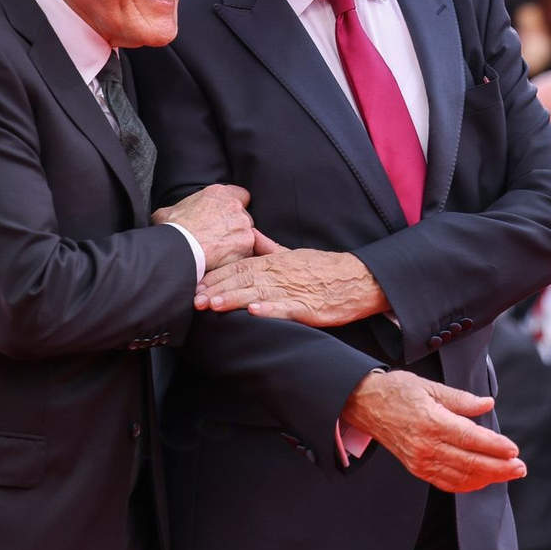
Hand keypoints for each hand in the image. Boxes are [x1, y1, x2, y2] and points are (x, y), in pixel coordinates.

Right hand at [152, 184, 259, 271]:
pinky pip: (247, 253)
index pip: (240, 195)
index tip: (227, 217)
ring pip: (247, 235)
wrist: (180, 248)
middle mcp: (235, 206)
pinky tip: (224, 263)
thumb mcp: (167, 212)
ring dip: (238, 244)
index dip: (235, 206)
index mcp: (218, 194)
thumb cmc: (173, 230)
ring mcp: (243, 225)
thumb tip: (166, 215)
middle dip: (236, 228)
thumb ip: (176, 210)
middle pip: (244, 217)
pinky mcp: (246, 245)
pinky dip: (237, 258)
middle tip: (221, 239)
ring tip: (220, 254)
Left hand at [195, 247, 387, 325]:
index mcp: (275, 261)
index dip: (217, 275)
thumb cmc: (324, 269)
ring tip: (214, 305)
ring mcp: (293, 290)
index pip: (240, 266)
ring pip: (258, 293)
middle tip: (194, 299)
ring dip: (234, 299)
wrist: (356, 279)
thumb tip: (251, 236)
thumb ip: (270, 247)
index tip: (197, 283)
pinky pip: (285, 308)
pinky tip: (254, 312)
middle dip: (216, 289)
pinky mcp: (307, 307)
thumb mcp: (294, 253)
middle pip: (243, 280)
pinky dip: (269, 310)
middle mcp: (280, 273)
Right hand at [341, 370, 525, 492]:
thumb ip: (461, 399)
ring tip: (508, 473)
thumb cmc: (397, 391)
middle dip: (499, 467)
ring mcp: (421, 461)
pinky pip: (447, 483)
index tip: (513, 449)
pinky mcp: (417, 469)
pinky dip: (468, 484)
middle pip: (470, 462)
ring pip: (461, 477)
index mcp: (431, 421)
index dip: (494, 446)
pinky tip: (483, 479)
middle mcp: (426, 445)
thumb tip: (487, 403)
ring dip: (488, 478)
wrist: (365, 405)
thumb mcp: (430, 386)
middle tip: (520, 467)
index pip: (470, 438)